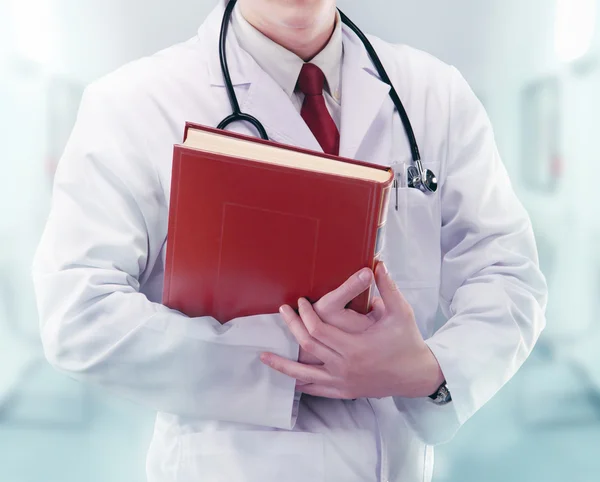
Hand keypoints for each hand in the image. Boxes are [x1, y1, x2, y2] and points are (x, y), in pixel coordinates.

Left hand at [261, 263, 444, 398]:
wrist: (417, 375)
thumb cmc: (407, 341)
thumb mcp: (400, 312)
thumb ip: (387, 288)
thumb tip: (377, 263)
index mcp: (355, 347)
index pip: (318, 329)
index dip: (305, 314)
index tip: (300, 302)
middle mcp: (345, 367)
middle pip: (307, 346)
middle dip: (293, 327)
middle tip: (283, 312)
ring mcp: (343, 382)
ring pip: (304, 374)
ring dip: (283, 364)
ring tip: (264, 356)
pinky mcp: (344, 391)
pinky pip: (316, 390)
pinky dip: (300, 384)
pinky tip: (289, 380)